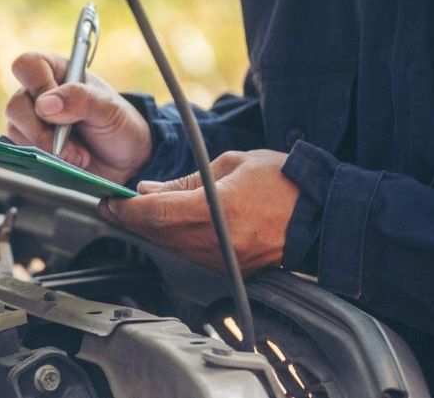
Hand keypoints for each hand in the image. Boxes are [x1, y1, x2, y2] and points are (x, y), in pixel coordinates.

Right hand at [5, 52, 151, 183]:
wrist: (125, 160)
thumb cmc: (118, 125)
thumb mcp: (109, 108)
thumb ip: (80, 99)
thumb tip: (44, 105)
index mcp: (58, 71)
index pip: (28, 66)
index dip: (38, 87)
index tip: (56, 111)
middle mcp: (39, 93)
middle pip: (16, 104)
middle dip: (41, 130)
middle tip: (66, 143)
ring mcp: (32, 120)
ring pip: (15, 129)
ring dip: (46, 148)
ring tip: (76, 154)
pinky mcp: (30, 144)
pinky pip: (20, 150)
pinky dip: (44, 159)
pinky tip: (66, 160)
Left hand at [98, 150, 297, 274]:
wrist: (324, 216)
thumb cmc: (286, 183)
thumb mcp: (231, 165)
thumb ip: (186, 180)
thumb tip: (149, 190)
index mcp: (217, 209)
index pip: (157, 213)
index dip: (127, 209)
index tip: (109, 202)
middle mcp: (217, 241)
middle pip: (158, 234)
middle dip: (130, 220)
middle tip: (111, 207)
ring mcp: (224, 260)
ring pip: (170, 247)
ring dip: (148, 230)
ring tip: (132, 213)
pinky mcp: (231, 269)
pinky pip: (189, 255)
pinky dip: (171, 239)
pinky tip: (164, 226)